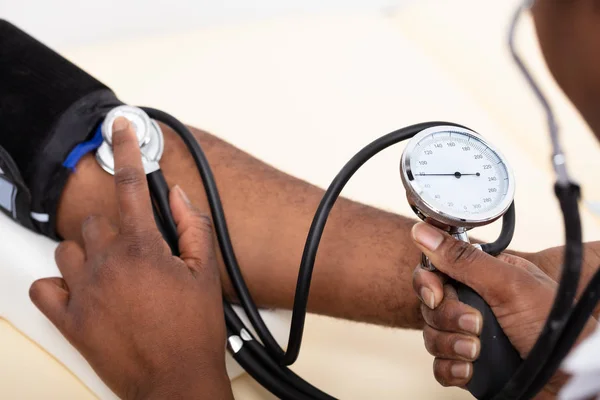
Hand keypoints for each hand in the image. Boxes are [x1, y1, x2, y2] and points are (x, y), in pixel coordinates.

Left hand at [29, 118, 232, 399]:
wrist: (175, 381)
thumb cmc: (193, 330)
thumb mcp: (206, 272)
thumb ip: (192, 225)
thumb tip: (176, 194)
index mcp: (142, 248)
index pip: (130, 185)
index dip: (125, 149)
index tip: (119, 128)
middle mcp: (107, 264)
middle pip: (95, 220)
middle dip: (115, 227)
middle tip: (137, 250)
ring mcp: (83, 292)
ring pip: (69, 249)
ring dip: (89, 252)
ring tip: (113, 273)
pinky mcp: (69, 320)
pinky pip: (45, 287)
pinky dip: (59, 283)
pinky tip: (81, 289)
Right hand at [410, 222, 596, 397]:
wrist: (570, 377)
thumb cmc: (555, 326)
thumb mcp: (508, 284)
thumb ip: (463, 259)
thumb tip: (423, 231)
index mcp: (482, 277)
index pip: (435, 271)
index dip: (429, 284)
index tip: (437, 295)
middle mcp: (473, 303)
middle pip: (430, 306)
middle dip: (448, 319)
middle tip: (476, 325)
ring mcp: (468, 335)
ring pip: (431, 335)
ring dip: (451, 345)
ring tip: (477, 351)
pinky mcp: (468, 363)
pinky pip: (439, 365)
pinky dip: (451, 369)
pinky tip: (470, 370)